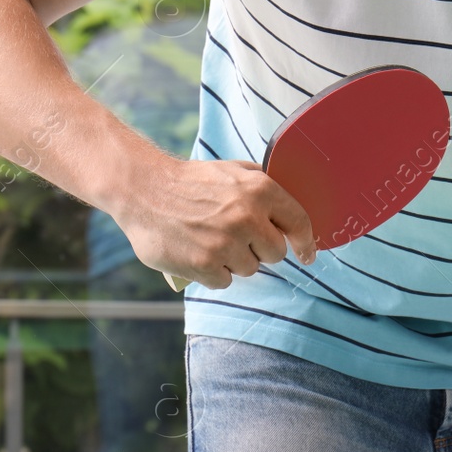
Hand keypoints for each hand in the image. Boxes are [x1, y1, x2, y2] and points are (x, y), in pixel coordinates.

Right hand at [115, 154, 315, 289]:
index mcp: (259, 189)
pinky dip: (213, 273)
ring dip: (235, 261)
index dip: (306, 242)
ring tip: (212, 240)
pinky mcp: (204, 264)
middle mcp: (247, 216)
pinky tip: (198, 252)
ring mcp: (225, 242)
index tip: (307, 254)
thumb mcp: (232, 170)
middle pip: (276, 253)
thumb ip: (263, 184)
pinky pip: (225, 281)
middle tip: (238, 237)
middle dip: (260, 249)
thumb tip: (292, 206)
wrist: (143, 190)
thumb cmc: (190, 182)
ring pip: (250, 269)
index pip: (299, 222)